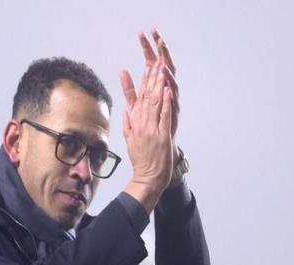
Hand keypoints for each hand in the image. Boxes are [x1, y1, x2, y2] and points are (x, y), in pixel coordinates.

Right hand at [120, 35, 175, 194]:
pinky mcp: (161, 136)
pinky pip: (163, 116)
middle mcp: (141, 124)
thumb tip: (126, 110)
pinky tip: (167, 90)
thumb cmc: (140, 159)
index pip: (138, 98)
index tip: (148, 65)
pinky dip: (165, 103)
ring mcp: (151, 129)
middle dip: (151, 77)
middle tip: (156, 59)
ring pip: (154, 103)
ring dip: (158, 85)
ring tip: (161, 69)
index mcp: (135, 123)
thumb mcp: (129, 139)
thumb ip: (128, 122)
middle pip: (146, 96)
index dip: (143, 81)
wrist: (147, 177)